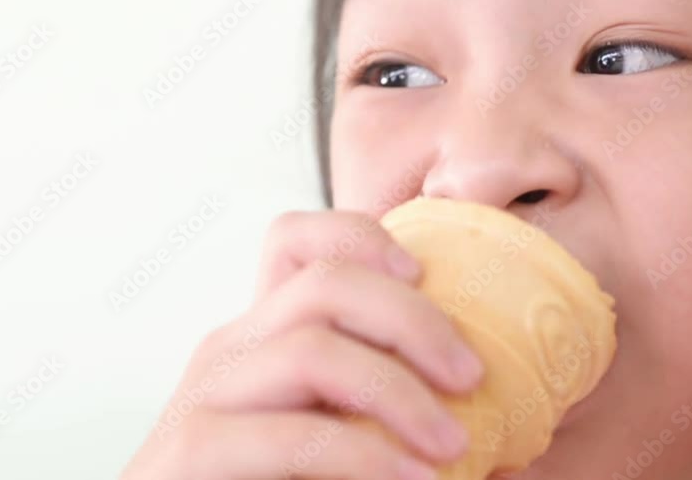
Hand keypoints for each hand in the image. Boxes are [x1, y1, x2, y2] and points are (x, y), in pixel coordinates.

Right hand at [121, 211, 484, 479]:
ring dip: (398, 393)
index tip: (423, 273)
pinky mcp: (195, 448)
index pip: (293, 242)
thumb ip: (379, 407)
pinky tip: (412, 477)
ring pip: (311, 349)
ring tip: (452, 444)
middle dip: (412, 320)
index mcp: (263, 337)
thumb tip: (496, 417)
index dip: (358, 235)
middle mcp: (231, 351)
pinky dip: (364, 456)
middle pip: (324, 283)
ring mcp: (207, 396)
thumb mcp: (331, 428)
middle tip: (471, 375)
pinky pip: (293, 435)